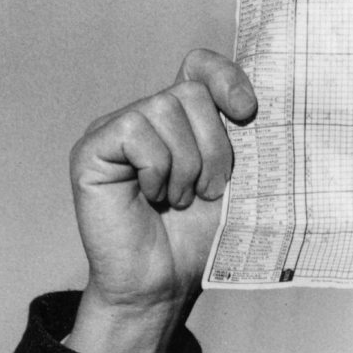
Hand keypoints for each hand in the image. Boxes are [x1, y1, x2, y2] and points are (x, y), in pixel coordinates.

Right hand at [67, 50, 256, 352]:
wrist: (163, 286)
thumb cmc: (198, 241)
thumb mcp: (234, 184)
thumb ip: (242, 140)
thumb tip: (260, 105)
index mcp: (182, 121)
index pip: (200, 66)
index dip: (225, 77)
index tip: (247, 113)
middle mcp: (147, 117)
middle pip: (190, 91)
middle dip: (213, 147)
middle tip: (206, 192)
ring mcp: (116, 129)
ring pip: (165, 108)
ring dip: (186, 166)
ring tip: (178, 201)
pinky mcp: (92, 148)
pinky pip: (135, 131)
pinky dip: (155, 170)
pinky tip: (150, 197)